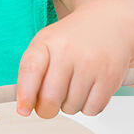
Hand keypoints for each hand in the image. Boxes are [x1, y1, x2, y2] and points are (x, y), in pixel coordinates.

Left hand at [15, 0, 132, 117]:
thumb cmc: (73, 38)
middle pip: (50, 98)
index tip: (23, 110)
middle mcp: (69, 51)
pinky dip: (87, 107)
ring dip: (69, 105)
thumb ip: (32, 70)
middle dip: (47, 108)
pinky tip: (88, 90)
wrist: (109, 23)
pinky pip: (91, 109)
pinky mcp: (110, 77)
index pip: (30, 70)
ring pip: (71, 107)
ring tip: (74, 86)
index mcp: (48, 41)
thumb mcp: (46, 43)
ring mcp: (91, 64)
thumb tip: (25, 105)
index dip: (25, 94)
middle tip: (49, 104)